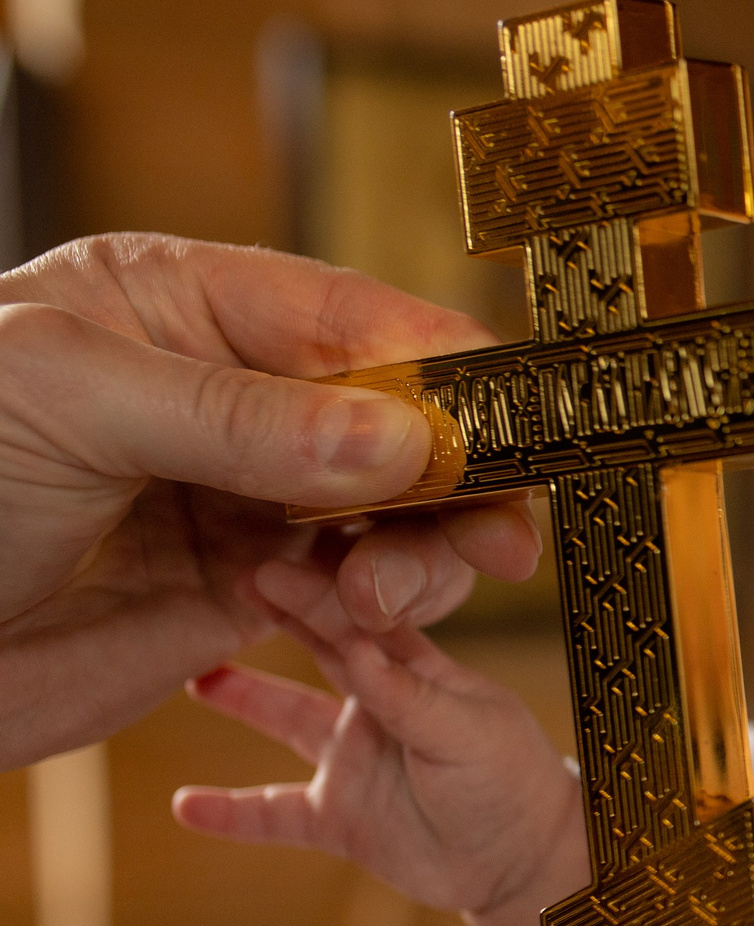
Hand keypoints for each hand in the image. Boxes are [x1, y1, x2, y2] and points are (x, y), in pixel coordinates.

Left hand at [0, 233, 538, 769]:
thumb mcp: (73, 405)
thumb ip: (242, 420)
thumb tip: (402, 439)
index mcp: (177, 308)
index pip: (344, 317)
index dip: (437, 364)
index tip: (509, 416)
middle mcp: (225, 396)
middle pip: (395, 419)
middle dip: (457, 474)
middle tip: (502, 531)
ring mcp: (241, 495)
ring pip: (392, 511)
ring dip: (425, 555)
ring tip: (390, 597)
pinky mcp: (244, 589)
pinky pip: (353, 587)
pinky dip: (382, 607)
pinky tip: (360, 617)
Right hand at [170, 559, 586, 925]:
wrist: (526, 863)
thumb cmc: (510, 783)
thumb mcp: (465, 732)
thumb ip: (408, 695)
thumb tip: (358, 648)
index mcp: (417, 675)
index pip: (359, 622)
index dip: (315, 595)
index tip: (267, 567)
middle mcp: (378, 709)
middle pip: (318, 652)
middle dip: (279, 618)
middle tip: (227, 583)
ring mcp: (355, 763)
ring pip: (285, 723)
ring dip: (244, 700)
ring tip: (191, 679)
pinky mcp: (342, 820)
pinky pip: (274, 814)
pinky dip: (231, 814)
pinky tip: (184, 806)